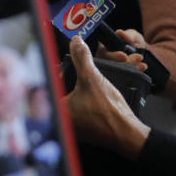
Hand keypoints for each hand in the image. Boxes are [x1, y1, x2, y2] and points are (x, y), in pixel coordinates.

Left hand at [66, 36, 149, 159]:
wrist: (127, 133)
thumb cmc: (109, 112)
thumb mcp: (93, 78)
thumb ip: (82, 57)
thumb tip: (76, 42)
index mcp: (58, 108)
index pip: (49, 84)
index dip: (56, 73)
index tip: (62, 68)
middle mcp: (61, 120)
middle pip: (59, 92)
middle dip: (67, 82)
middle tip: (80, 79)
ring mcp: (71, 126)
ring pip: (70, 101)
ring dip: (76, 92)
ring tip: (89, 90)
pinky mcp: (81, 129)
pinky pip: (78, 110)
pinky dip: (84, 102)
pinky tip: (93, 100)